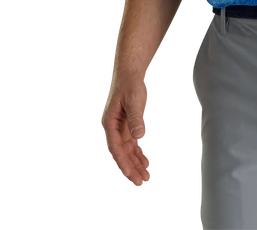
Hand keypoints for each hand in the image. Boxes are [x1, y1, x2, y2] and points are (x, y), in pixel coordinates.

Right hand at [100, 74, 153, 189]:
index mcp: (110, 123)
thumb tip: (139, 137)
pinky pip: (134, 144)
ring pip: (129, 151)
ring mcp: (122, 128)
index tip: (130, 174)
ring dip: (136, 164)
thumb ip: (136, 118)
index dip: (123, 162)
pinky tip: (146, 163)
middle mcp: (114, 128)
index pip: (115, 147)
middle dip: (131, 169)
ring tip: (145, 178)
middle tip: (141, 182)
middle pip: (121, 153)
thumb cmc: (130, 84)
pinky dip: (140, 154)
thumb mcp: (134, 98)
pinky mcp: (129, 127)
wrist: (131, 73)